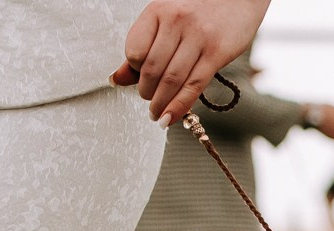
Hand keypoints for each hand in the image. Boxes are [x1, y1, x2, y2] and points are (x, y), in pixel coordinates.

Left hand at [114, 0, 272, 125]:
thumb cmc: (200, 10)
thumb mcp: (167, 21)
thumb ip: (144, 47)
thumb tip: (116, 79)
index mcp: (158, 10)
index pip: (134, 50)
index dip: (134, 71)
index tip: (140, 79)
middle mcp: (176, 21)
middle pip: (152, 69)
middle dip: (147, 93)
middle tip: (150, 101)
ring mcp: (198, 37)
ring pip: (172, 80)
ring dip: (161, 104)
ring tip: (158, 114)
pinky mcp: (217, 52)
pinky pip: (194, 86)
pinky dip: (179, 106)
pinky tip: (170, 117)